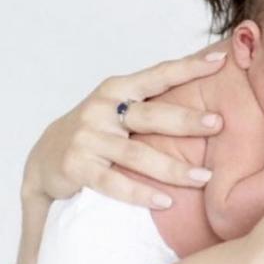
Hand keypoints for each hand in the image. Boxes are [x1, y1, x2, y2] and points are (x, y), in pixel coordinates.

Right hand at [22, 48, 226, 207]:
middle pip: (151, 115)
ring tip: (203, 177)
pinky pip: (114, 183)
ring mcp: (88, 138)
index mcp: (116, 89)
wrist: (44, 158)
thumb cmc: (96, 130)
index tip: (219, 62)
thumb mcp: (118, 108)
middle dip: (186, 120)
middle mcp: (101, 110)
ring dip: (172, 168)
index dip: (188, 67)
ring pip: (137, 154)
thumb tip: (206, 94)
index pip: (157, 75)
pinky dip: (141, 193)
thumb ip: (152, 102)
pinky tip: (166, 202)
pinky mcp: (77, 167)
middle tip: (218, 124)